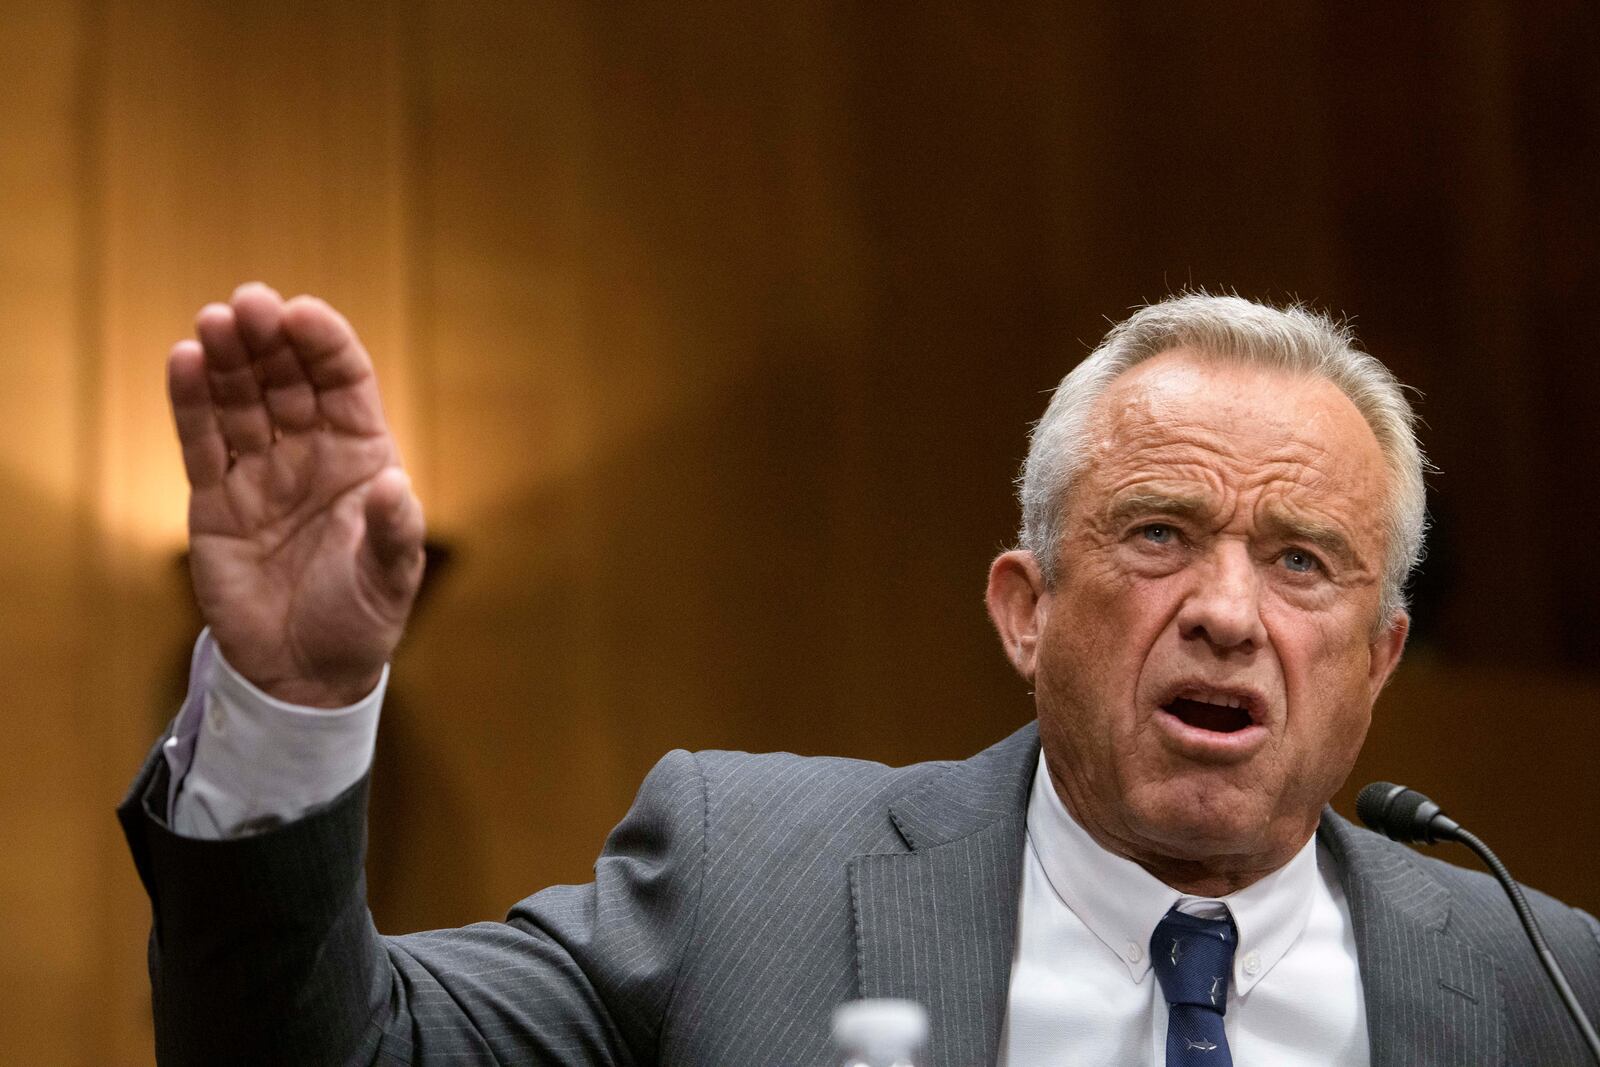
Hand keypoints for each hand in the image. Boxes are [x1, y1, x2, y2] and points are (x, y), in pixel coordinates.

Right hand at [169, 283, 424, 706]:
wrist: (305, 674)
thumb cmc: (360, 620)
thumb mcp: (390, 579)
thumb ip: (393, 532)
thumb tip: (394, 484)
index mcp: (362, 458)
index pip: (345, 384)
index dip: (325, 346)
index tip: (302, 314)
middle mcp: (310, 454)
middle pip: (287, 380)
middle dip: (269, 340)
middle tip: (248, 303)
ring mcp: (260, 473)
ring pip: (240, 401)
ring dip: (227, 359)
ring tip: (213, 321)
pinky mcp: (214, 501)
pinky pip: (202, 441)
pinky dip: (191, 401)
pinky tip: (184, 360)